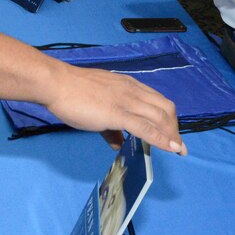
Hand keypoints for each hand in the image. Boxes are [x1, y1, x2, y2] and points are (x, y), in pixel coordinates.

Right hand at [44, 64, 185, 154]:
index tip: (174, 133)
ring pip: (160, 117)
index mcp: (128, 86)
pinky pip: (146, 127)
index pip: (157, 100)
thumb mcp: (97, 107)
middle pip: (165, 108)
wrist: (57, 84)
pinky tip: (170, 148)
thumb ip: (110, 127)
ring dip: (171, 135)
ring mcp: (126, 101)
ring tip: (178, 149)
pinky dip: (162, 139)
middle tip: (177, 145)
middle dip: (174, 128)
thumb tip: (117, 143)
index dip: (169, 118)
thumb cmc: (72, 93)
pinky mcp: (118, 113)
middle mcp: (132, 90)